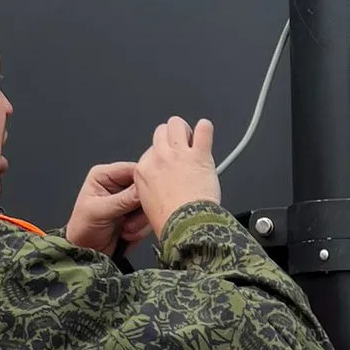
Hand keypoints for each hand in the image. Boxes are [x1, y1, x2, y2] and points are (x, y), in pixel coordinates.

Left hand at [64, 161, 148, 254]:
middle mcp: (119, 185)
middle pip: (145, 187)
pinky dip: (142, 228)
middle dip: (141, 206)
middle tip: (132, 220)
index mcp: (105, 175)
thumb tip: (144, 190)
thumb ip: (123, 200)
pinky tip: (128, 234)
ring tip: (126, 229)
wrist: (86, 253)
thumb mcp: (99, 211)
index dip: (144, 181)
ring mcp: (129, 200)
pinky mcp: (137, 215)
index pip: (133, 169)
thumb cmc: (82, 229)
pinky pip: (150, 217)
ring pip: (150, 204)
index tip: (147, 196)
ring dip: (141, 220)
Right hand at [134, 116, 220, 239]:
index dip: (163, 155)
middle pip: (161, 132)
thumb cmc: (170, 221)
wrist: (186, 225)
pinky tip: (206, 132)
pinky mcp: (199, 155)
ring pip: (176, 124)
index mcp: (143, 170)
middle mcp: (159, 158)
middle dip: (172, 137)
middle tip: (182, 148)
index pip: (150, 149)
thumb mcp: (148, 204)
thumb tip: (160, 184)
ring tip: (193, 139)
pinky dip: (205, 129)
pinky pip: (203, 130)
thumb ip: (152, 187)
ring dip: (185, 130)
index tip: (171, 163)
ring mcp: (179, 154)